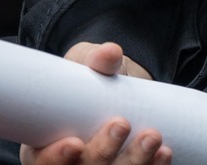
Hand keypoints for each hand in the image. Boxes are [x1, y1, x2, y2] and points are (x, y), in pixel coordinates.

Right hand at [18, 43, 166, 164]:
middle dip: (102, 152)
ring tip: (152, 137)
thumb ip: (94, 59)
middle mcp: (71, 163)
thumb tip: (110, 53)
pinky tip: (164, 153)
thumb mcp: (85, 63)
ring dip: (134, 161)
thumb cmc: (90, 77)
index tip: (74, 144)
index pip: (42, 161)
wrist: (118, 85)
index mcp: (44, 143)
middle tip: (122, 124)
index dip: (55, 158)